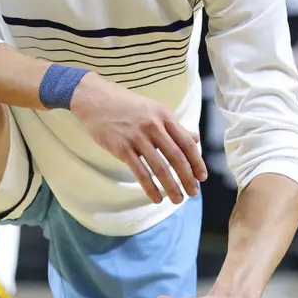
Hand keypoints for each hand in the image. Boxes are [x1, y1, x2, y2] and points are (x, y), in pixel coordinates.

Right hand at [70, 73, 207, 204]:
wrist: (94, 98)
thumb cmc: (126, 105)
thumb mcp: (154, 110)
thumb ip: (174, 126)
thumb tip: (195, 139)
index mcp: (164, 116)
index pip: (186, 142)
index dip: (197, 161)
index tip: (202, 177)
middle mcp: (153, 126)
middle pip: (176, 157)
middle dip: (187, 178)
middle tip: (193, 193)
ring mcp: (137, 137)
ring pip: (160, 167)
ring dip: (171, 187)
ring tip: (177, 199)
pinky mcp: (121, 148)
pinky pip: (140, 172)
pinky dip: (150, 188)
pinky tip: (156, 198)